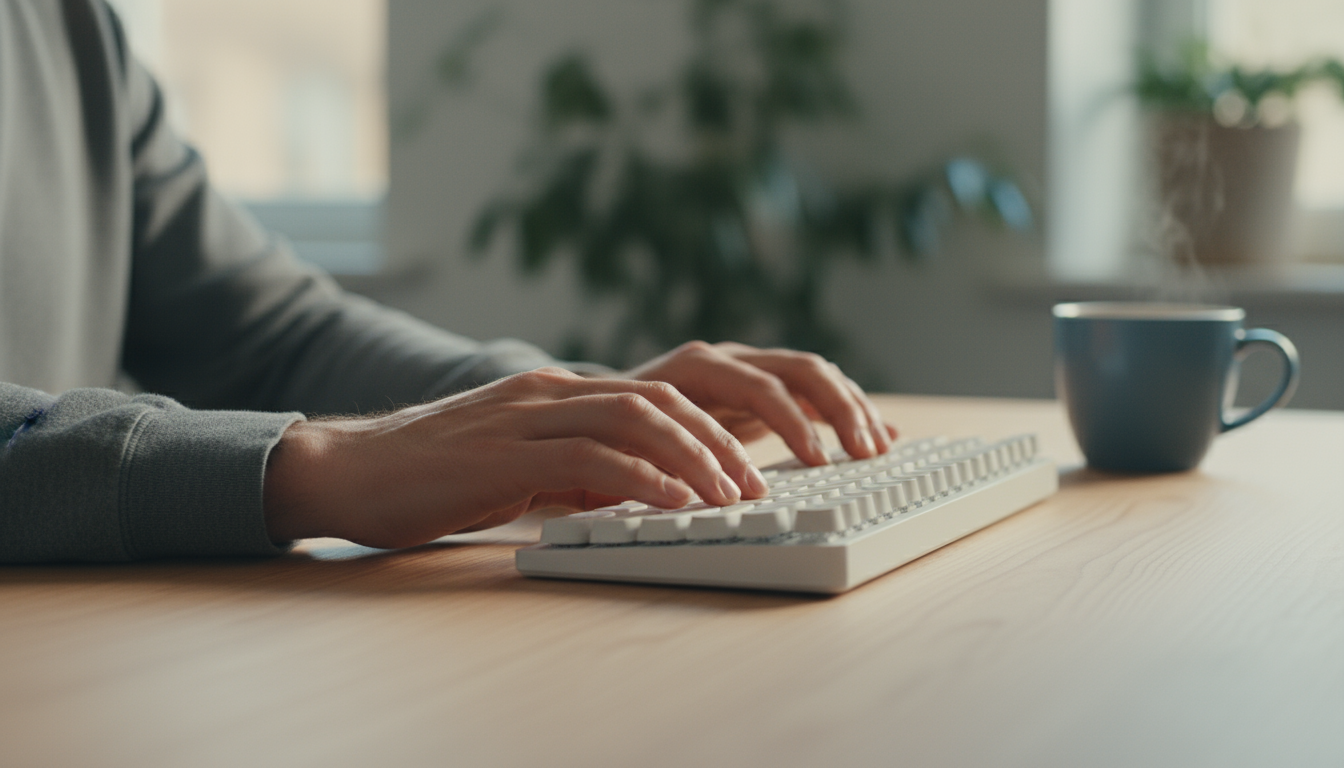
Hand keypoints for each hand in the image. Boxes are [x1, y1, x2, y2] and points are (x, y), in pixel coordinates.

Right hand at [263, 367, 769, 547]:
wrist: (344, 471)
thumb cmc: (427, 478)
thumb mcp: (516, 470)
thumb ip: (572, 472)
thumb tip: (631, 492)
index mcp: (550, 394)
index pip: (648, 398)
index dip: (704, 432)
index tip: (740, 473)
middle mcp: (544, 394)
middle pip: (655, 402)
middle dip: (714, 443)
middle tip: (750, 487)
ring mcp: (523, 418)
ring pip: (632, 421)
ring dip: (691, 459)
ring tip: (728, 497)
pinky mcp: (502, 455)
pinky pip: (588, 459)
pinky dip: (639, 478)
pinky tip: (671, 500)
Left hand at [624, 341, 895, 465]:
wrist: (602, 406)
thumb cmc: (613, 430)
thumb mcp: (627, 442)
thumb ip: (659, 456)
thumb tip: (689, 484)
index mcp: (696, 367)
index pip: (760, 386)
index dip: (792, 423)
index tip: (818, 461)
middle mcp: (728, 359)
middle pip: (799, 370)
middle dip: (837, 411)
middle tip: (863, 455)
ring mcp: (747, 368)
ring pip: (814, 376)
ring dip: (851, 409)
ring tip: (880, 448)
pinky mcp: (762, 387)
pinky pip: (814, 391)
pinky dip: (846, 411)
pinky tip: (879, 436)